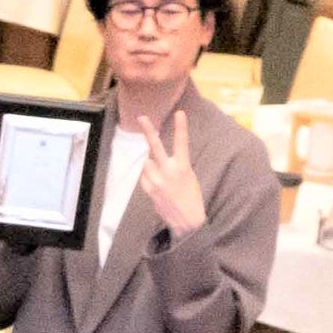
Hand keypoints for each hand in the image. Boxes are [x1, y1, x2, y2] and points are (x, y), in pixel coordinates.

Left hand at [134, 109, 206, 237]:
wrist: (187, 220)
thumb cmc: (191, 197)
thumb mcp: (189, 177)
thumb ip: (175, 165)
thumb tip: (155, 157)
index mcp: (183, 166)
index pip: (182, 142)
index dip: (181, 127)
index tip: (180, 113)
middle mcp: (169, 171)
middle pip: (156, 146)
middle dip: (149, 131)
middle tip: (142, 117)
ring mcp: (157, 180)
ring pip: (147, 163)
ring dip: (150, 163)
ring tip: (160, 173)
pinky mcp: (149, 189)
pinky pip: (144, 176)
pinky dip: (148, 176)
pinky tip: (156, 183)